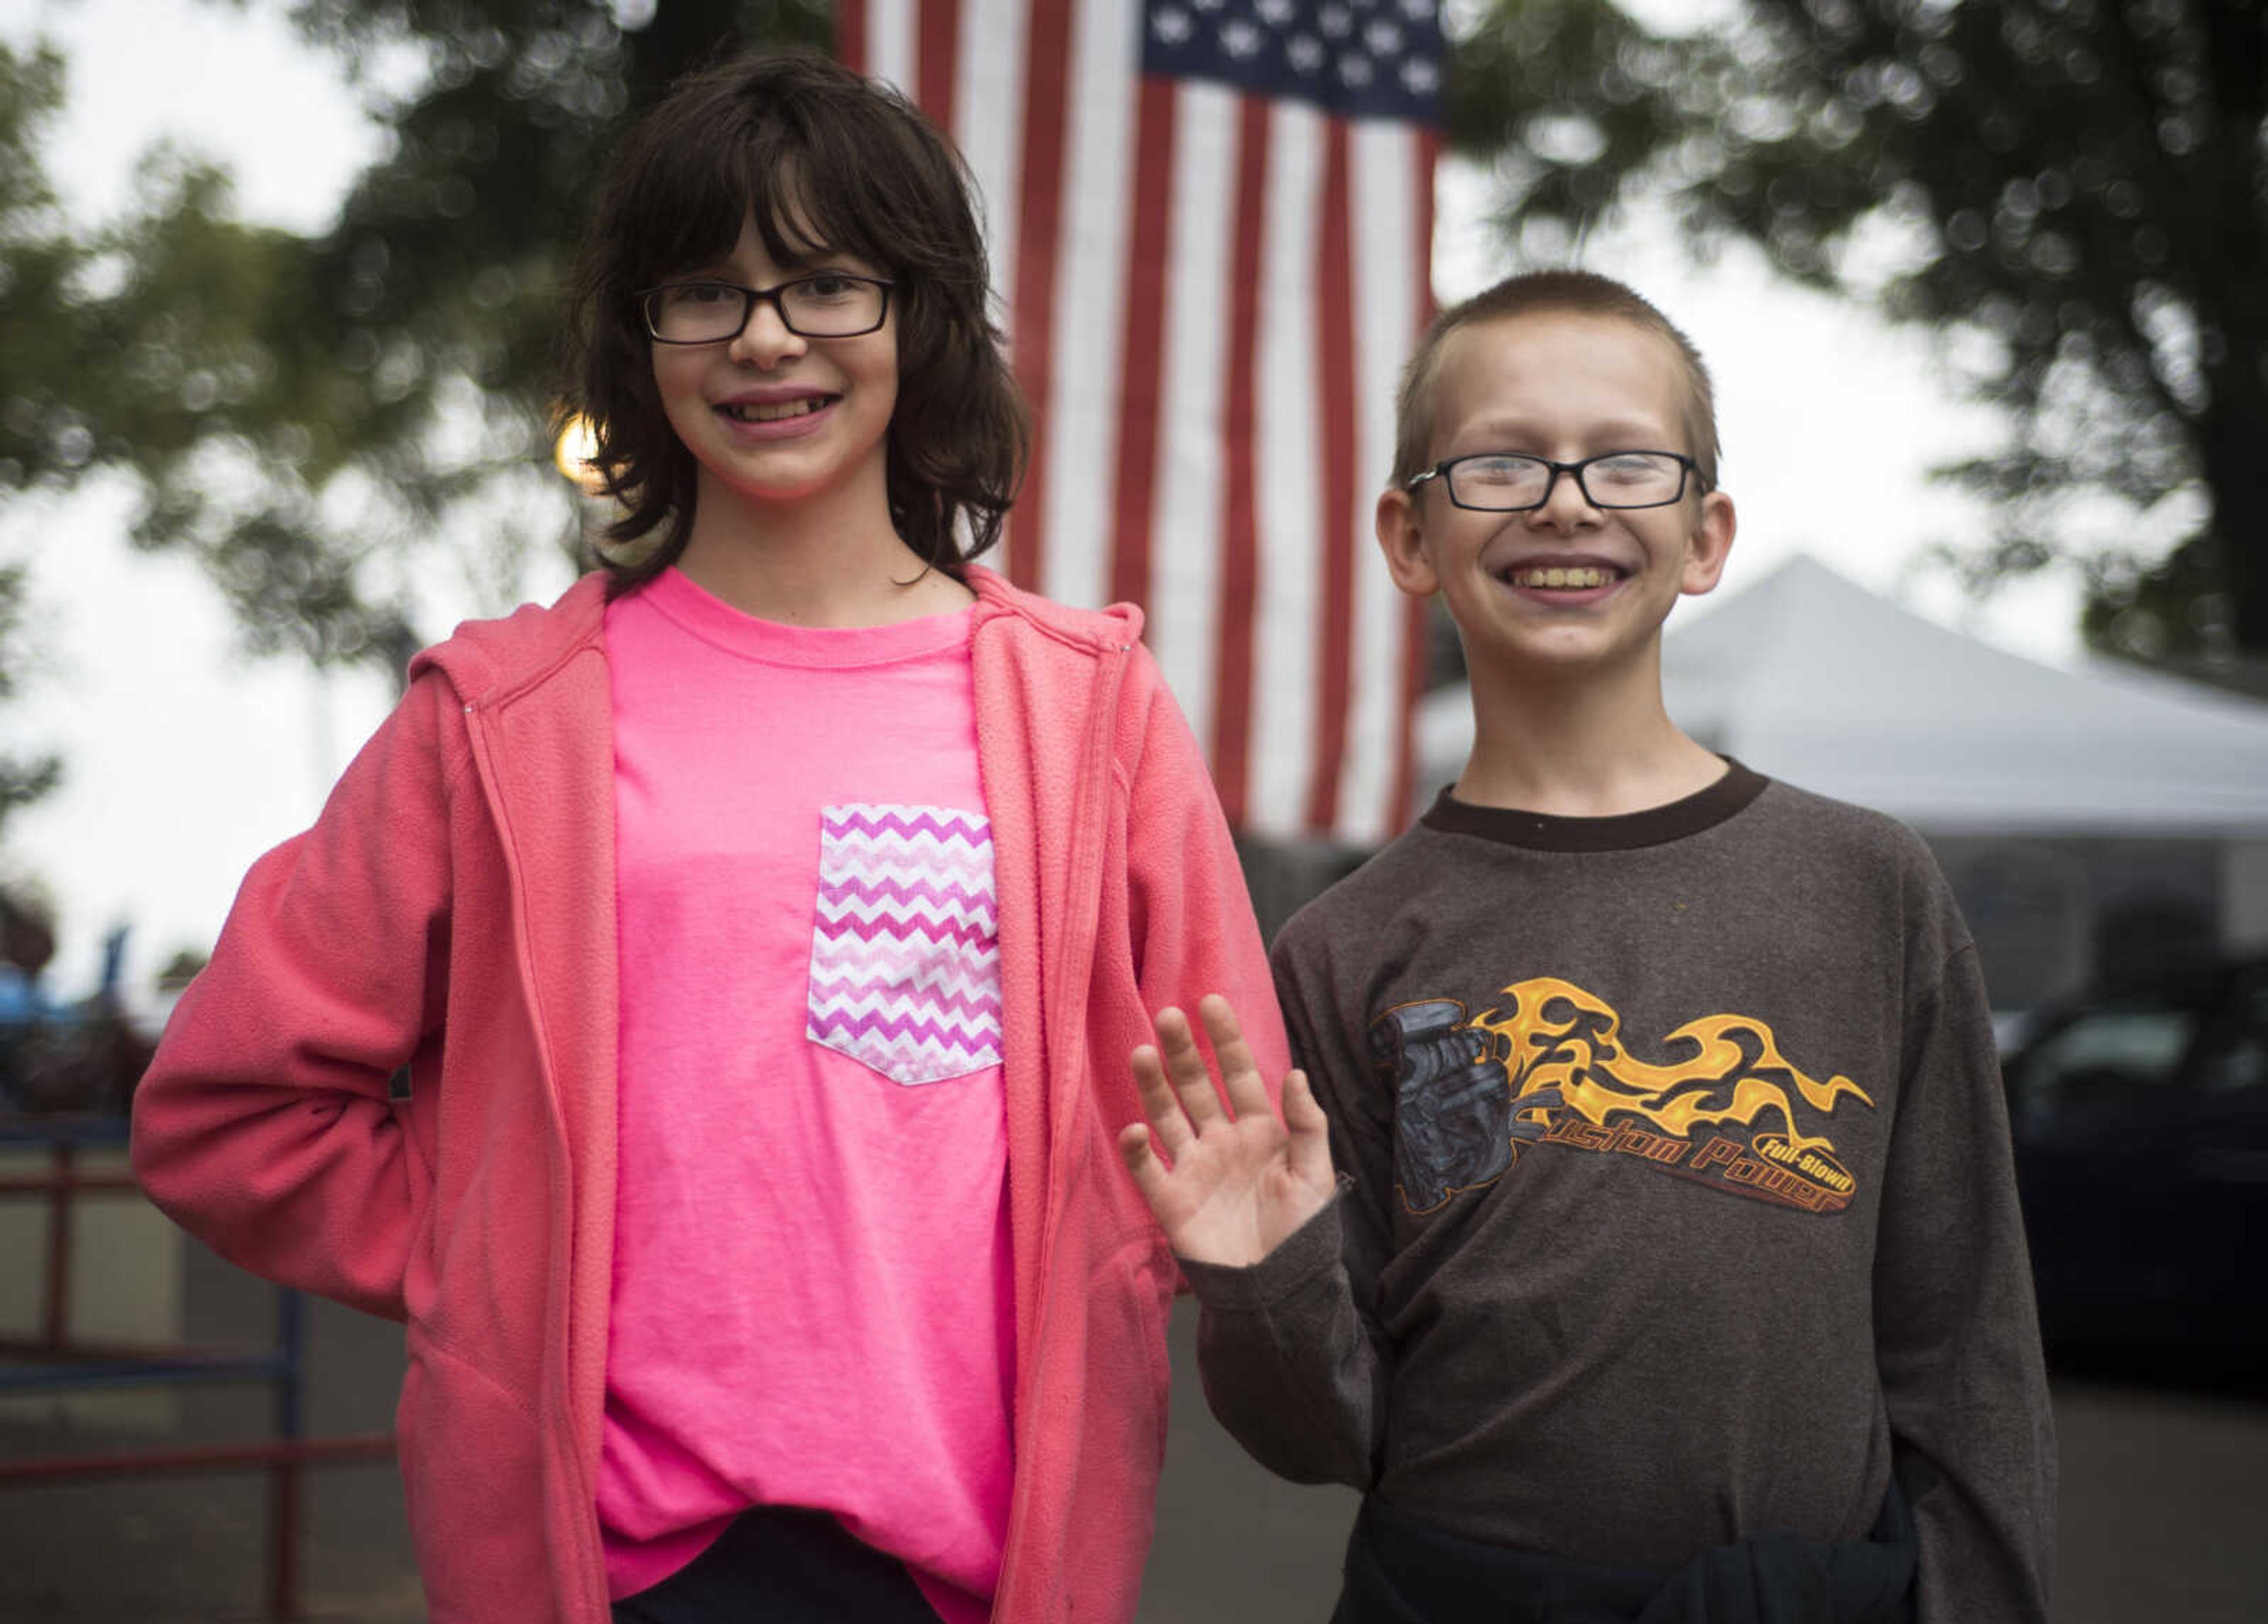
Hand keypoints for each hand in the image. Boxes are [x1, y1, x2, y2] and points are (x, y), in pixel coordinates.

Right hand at [1118, 994, 1335, 1267]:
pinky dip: (1137, 1150)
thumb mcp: (1316, 1176)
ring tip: (1140, 1052)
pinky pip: (1148, 1170)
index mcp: (1260, 1131)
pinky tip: (1133, 1128)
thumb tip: (1295, 1074)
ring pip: (1167, 1117)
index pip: (1238, 1075)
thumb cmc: (1302, 1233)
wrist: (1278, 1292)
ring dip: (1153, 1086)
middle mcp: (1222, 1141)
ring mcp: (1193, 1168)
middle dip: (1183, 1052)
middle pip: (1196, 1087)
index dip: (1226, 1040)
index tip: (1211, 1002)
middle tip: (1168, 1016)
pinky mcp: (1172, 1201)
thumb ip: (1307, 1125)